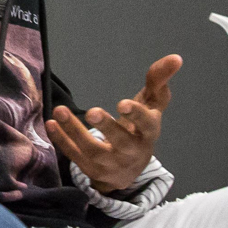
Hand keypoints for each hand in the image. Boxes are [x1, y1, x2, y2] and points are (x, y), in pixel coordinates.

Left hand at [46, 54, 180, 192]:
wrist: (129, 170)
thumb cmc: (141, 129)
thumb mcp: (152, 105)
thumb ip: (159, 81)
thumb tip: (176, 57)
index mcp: (148, 133)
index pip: (147, 125)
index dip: (136, 116)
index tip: (123, 104)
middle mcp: (131, 151)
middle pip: (120, 141)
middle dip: (107, 127)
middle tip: (92, 112)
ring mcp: (110, 163)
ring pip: (92, 150)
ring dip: (75, 131)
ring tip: (60, 111)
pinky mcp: (91, 170)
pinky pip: (75, 156)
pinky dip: (62, 141)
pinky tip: (51, 124)